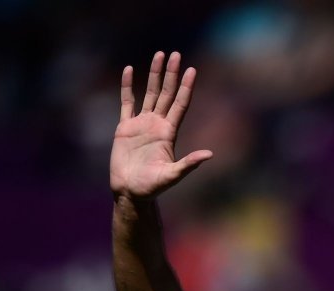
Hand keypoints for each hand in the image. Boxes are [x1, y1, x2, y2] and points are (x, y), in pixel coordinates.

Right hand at [110, 51, 212, 199]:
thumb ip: (189, 164)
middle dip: (171, 74)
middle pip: (166, 93)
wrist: (129, 192)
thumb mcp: (172, 176)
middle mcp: (157, 125)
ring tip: (159, 55)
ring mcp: (141, 124)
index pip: (180, 104)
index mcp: (169, 133)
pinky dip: (127, 86)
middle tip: (176, 54)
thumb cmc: (152, 187)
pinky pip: (126, 102)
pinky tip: (129, 70)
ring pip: (148, 93)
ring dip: (153, 74)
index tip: (193, 70)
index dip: (186, 87)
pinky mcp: (124, 127)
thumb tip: (209, 154)